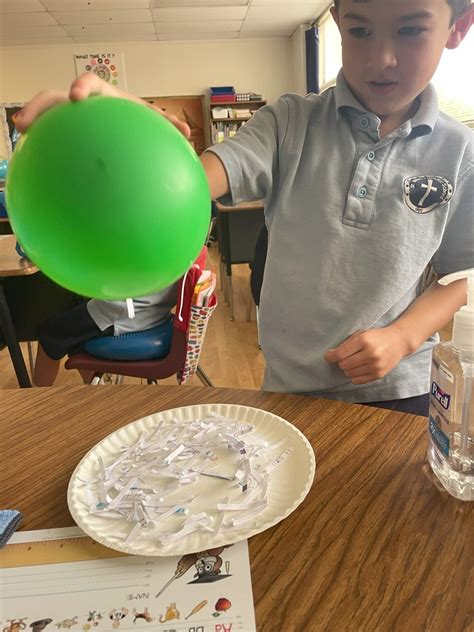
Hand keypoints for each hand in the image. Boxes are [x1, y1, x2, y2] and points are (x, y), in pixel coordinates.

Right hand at [14, 72, 190, 137]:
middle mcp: (83, 106)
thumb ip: (167, 127)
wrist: (129, 134)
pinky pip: (51, 144)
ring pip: (47, 120)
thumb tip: (187, 133)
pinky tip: (35, 169)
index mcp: (106, 97)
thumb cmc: (141, 126)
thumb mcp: (154, 125)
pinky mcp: (66, 139)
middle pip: (55, 99)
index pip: (92, 85)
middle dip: (39, 107)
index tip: (77, 96)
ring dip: (32, 126)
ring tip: (19, 138)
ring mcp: (71, 122)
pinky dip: (42, 151)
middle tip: (26, 122)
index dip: (82, 86)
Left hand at [324, 326, 410, 384]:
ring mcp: (376, 365)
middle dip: (341, 362)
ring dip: (348, 369)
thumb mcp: (361, 334)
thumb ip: (346, 344)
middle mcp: (371, 353)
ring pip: (350, 373)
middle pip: (344, 365)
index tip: (328, 356)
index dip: (331, 356)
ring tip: (354, 362)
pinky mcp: (379, 374)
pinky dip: (354, 376)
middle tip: (346, 357)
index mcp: (364, 340)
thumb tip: (330, 356)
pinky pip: (358, 380)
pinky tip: (358, 369)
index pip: (341, 354)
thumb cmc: (377, 336)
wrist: (399, 341)